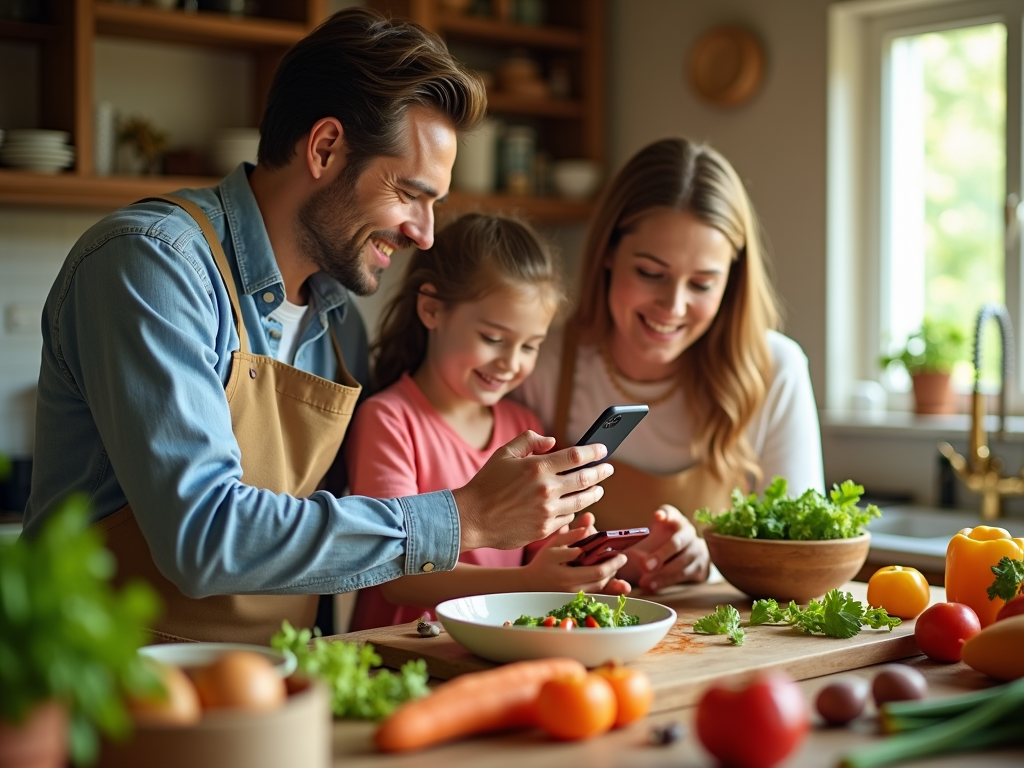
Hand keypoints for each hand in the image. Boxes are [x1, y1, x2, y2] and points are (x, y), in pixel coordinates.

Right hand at [452, 430, 613, 551]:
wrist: (472, 518)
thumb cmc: (486, 484)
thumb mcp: (504, 454)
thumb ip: (529, 441)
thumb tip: (552, 441)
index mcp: (537, 467)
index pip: (576, 456)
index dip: (594, 451)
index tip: (602, 449)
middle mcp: (546, 490)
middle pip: (586, 479)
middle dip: (601, 472)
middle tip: (608, 469)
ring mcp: (547, 512)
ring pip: (582, 501)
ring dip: (594, 492)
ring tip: (598, 488)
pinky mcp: (545, 529)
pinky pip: (568, 517)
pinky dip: (574, 510)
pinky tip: (575, 505)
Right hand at [519, 512, 630, 594]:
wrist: (531, 583)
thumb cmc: (545, 560)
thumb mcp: (555, 543)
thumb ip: (572, 534)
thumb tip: (590, 522)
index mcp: (563, 569)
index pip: (594, 568)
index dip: (610, 561)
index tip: (619, 552)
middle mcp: (568, 585)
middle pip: (599, 578)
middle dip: (614, 567)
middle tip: (622, 557)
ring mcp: (572, 595)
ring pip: (599, 587)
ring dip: (610, 575)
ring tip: (613, 563)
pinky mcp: (574, 601)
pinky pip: (595, 593)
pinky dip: (605, 585)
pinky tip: (609, 576)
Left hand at [622, 505, 709, 591]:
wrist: (693, 554)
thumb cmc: (666, 541)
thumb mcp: (658, 532)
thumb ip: (646, 535)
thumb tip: (634, 540)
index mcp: (676, 520)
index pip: (671, 513)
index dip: (666, 514)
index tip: (657, 517)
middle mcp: (688, 533)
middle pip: (677, 542)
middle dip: (661, 554)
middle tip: (645, 565)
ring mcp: (696, 550)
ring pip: (680, 563)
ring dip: (662, 574)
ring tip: (644, 581)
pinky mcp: (699, 567)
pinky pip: (682, 576)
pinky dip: (666, 581)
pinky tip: (652, 586)